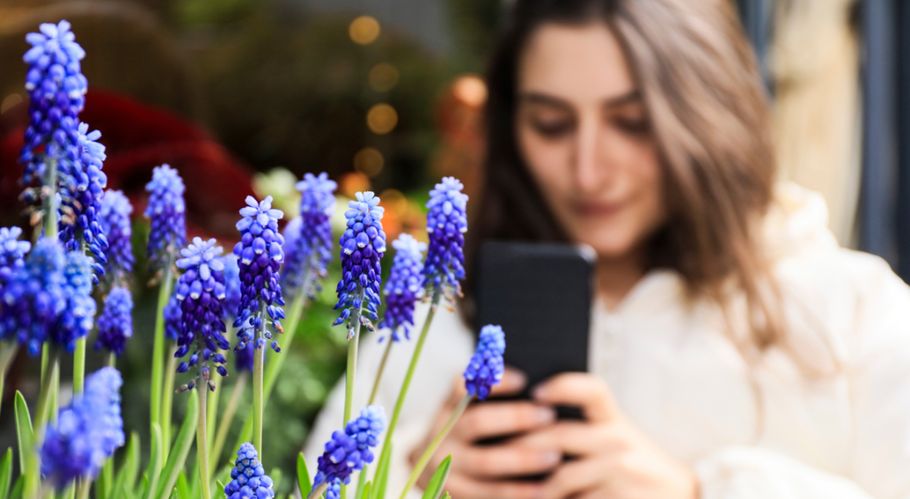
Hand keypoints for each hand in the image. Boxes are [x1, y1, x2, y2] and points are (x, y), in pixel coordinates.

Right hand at [408, 368, 559, 498]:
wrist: (435, 471)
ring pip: (485, 462)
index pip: (463, 387)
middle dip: (515, 417)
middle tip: (548, 415)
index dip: (491, 382)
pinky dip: (515, 492)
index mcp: (447, 408)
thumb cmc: (469, 435)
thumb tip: (531, 382)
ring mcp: (443, 465)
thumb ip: (490, 398)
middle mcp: (441, 435)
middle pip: (478, 422)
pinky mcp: (450, 492)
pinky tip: (542, 490)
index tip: (523, 380)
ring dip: (522, 459)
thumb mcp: (468, 411)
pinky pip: (486, 493)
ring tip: (554, 456)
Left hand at [517, 373, 697, 498]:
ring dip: (535, 488)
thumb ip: (582, 430)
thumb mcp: (615, 441)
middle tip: (496, 454)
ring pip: (561, 477)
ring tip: (516, 491)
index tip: (536, 392)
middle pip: (560, 435)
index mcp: (615, 420)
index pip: (591, 389)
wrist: (675, 494)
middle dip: (522, 446)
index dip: (562, 386)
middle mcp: (620, 440)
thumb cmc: (632, 467)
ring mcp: (622, 471)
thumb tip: (524, 423)